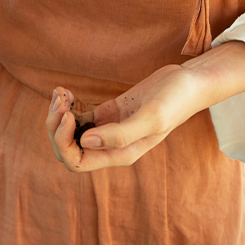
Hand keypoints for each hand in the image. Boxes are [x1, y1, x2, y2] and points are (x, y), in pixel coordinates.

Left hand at [45, 41, 244, 171]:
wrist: (189, 82)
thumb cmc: (176, 100)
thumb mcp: (152, 117)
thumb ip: (120, 134)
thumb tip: (85, 141)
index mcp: (119, 155)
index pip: (76, 162)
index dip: (63, 142)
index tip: (67, 115)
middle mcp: (110, 147)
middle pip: (67, 150)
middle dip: (55, 127)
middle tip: (61, 101)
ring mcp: (106, 131)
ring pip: (68, 134)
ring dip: (58, 114)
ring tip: (61, 93)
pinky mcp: (106, 114)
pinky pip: (76, 118)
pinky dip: (66, 105)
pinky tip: (66, 91)